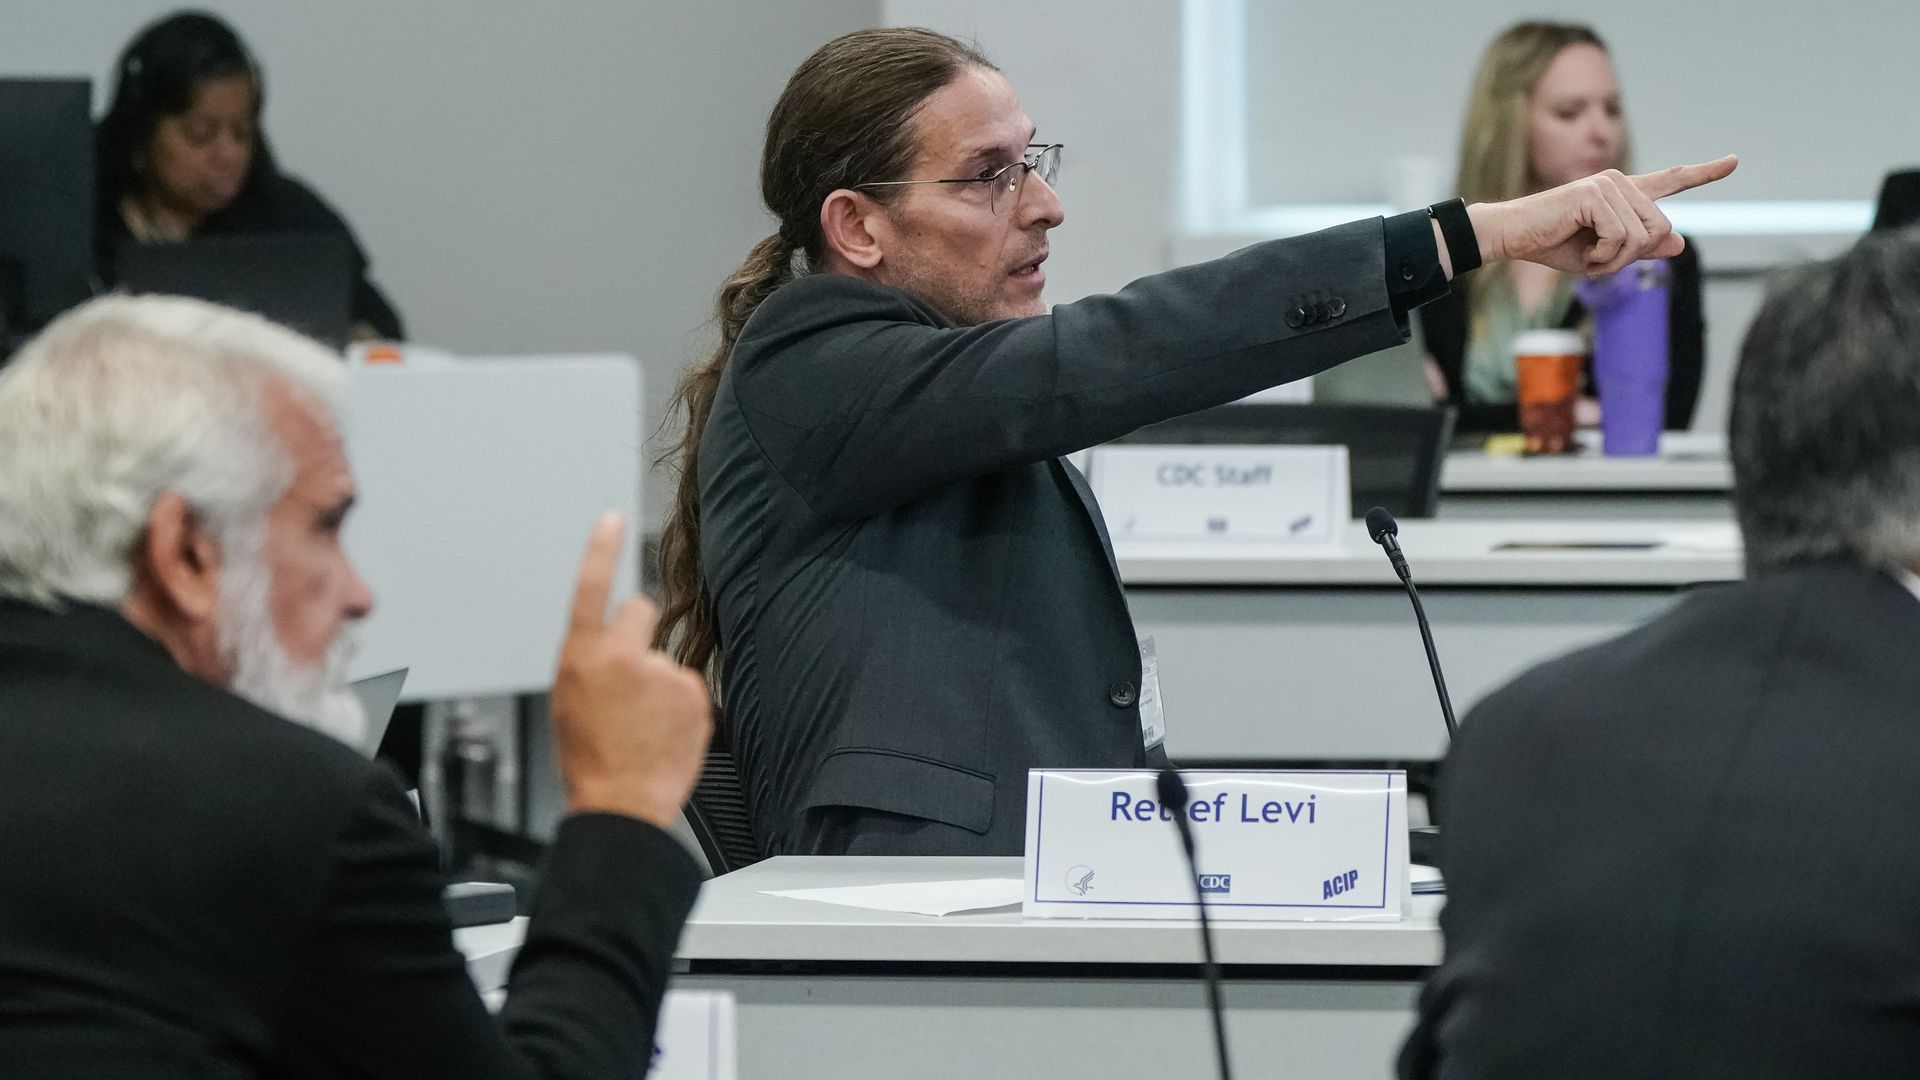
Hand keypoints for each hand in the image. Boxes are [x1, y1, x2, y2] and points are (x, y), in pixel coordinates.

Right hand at [550, 512, 711, 828]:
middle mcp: (621, 656)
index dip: (602, 550)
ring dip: (659, 681)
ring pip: (666, 657)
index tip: (613, 518)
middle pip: (640, 610)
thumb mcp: (568, 703)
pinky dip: (681, 706)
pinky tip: (664, 733)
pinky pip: (688, 686)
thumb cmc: (589, 761)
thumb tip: (610, 651)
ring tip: (644, 724)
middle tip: (632, 678)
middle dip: (638, 633)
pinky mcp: (693, 693)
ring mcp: (661, 673)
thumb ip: (591, 664)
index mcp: (580, 656)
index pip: (591, 587)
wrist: (620, 805)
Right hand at [1468, 156, 1737, 275]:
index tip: (1734, 161)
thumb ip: (1640, 248)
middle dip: (1632, 257)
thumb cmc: (1552, 245)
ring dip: (1615, 260)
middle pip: (1660, 228)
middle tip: (1598, 261)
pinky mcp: (1595, 194)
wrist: (1511, 238)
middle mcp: (1619, 182)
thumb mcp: (1603, 255)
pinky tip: (1584, 253)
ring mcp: (1607, 185)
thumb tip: (1680, 242)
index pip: (1670, 180)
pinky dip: (1604, 257)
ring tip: (1588, 257)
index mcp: (1623, 194)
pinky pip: (1621, 237)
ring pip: (1642, 236)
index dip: (1703, 173)